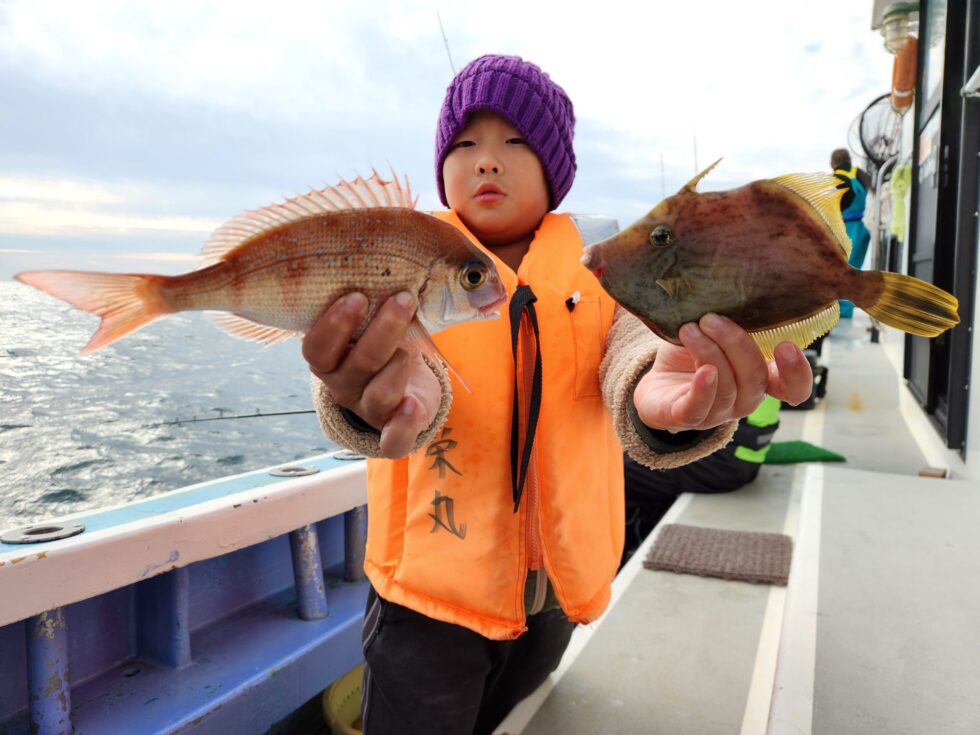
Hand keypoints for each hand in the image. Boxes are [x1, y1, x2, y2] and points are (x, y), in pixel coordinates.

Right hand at [302, 291, 440, 457]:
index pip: (317, 348)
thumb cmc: (383, 345)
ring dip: (400, 362)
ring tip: (414, 344)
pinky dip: (403, 424)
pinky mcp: (394, 431)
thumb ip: (368, 303)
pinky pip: (393, 440)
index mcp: (329, 361)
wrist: (405, 392)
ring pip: (379, 393)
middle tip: (403, 299)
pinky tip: (412, 405)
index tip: (357, 296)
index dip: (333, 324)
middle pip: (358, 364)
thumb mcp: (368, 324)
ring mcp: (369, 410)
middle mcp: (344, 388)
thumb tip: (380, 260)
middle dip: (382, 329)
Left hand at [633, 313, 812, 431]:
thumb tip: (733, 286)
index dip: (796, 372)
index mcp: (758, 378)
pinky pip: (698, 409)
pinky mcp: (684, 418)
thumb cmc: (690, 354)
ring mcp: (716, 412)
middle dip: (737, 344)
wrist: (655, 383)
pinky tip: (703, 371)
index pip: (792, 388)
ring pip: (726, 388)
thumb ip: (731, 319)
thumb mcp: (712, 332)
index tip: (786, 345)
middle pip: (754, 378)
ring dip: (710, 354)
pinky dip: (703, 389)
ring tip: (690, 329)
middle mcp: (743, 399)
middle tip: (712, 318)